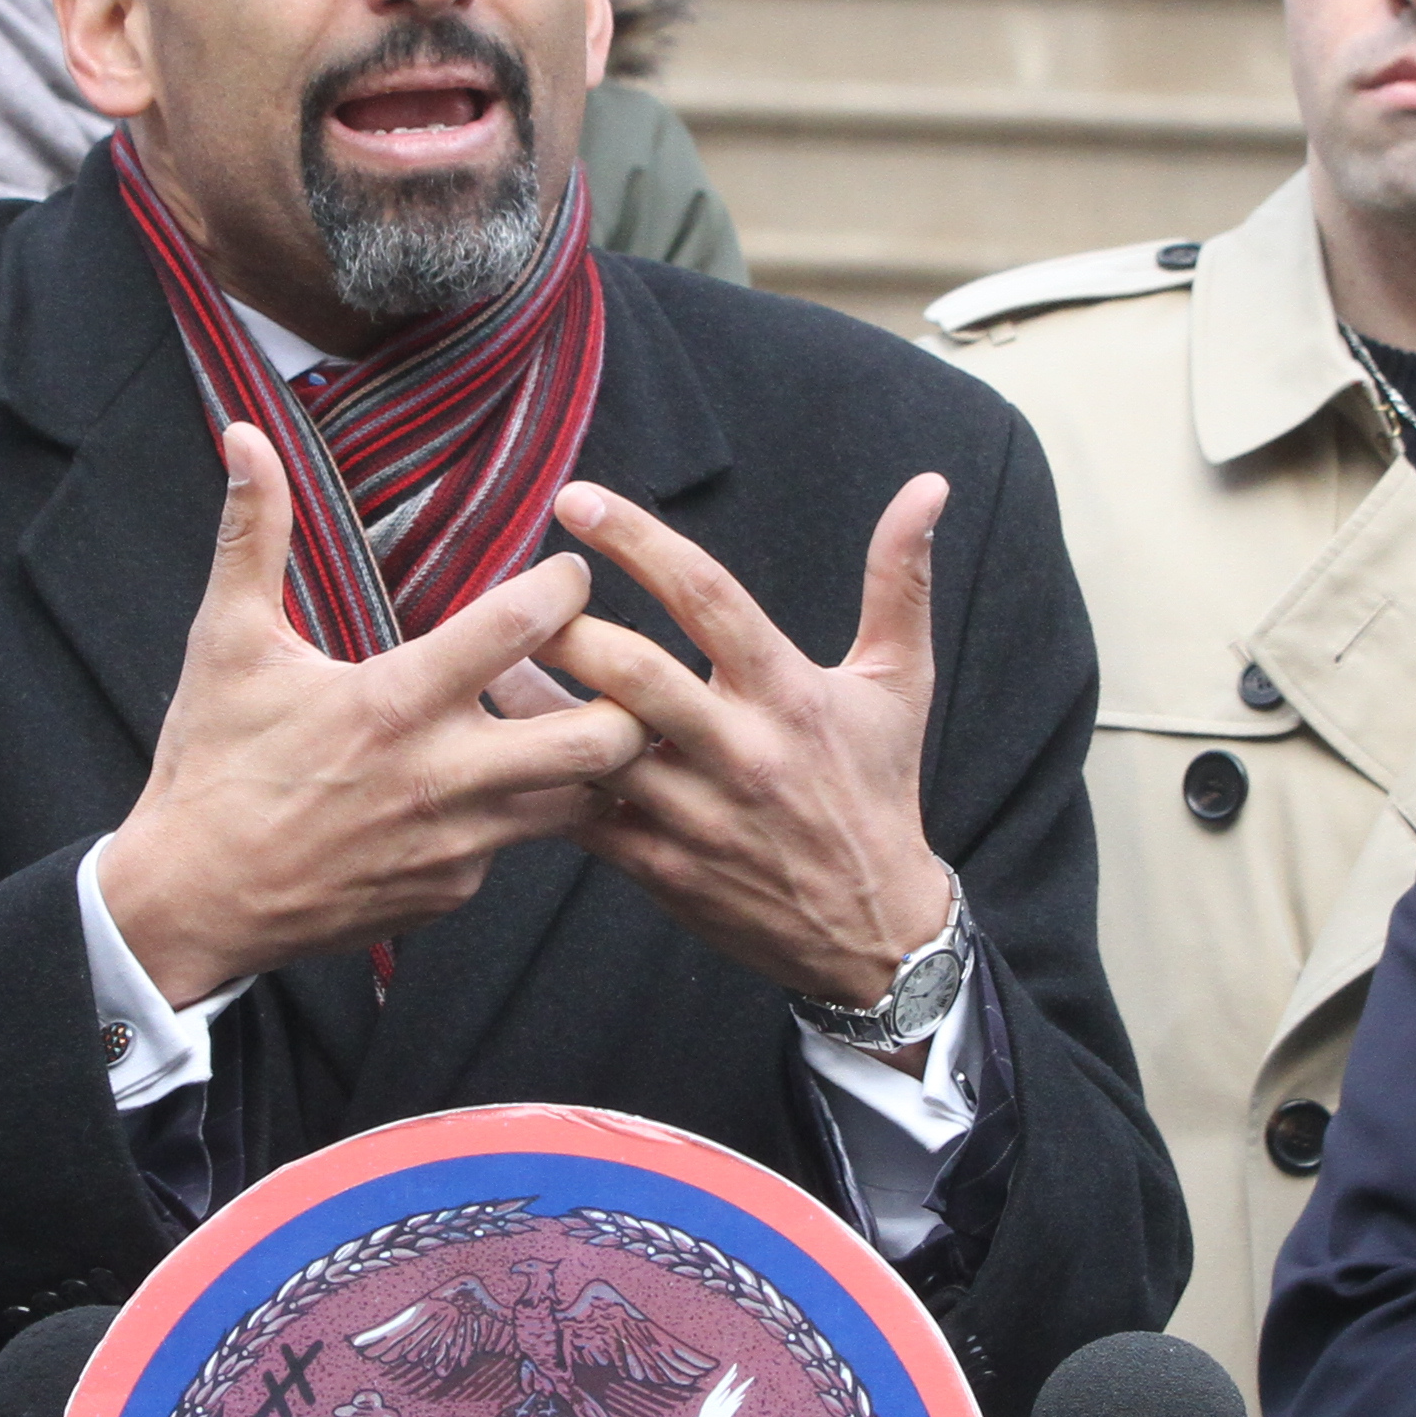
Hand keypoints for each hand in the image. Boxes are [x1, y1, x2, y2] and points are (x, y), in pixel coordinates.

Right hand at [94, 429, 646, 1005]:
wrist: (192, 902)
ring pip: (579, 801)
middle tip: (607, 661)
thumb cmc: (211, 763)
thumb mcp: (227, 642)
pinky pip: (513, 846)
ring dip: (585, 759)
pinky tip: (484, 787)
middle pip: (603, 738)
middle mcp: (444, 776)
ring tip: (565, 718)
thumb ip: (253, 534)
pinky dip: (514, 812)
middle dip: (626, 694)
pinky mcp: (453, 892)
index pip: (524, 626)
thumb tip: (245, 434)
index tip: (567, 574)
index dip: (565, 586)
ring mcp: (458, 845)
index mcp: (396, 700)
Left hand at [528, 475, 950, 1016]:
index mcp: (789, 693)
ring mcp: (695, 814)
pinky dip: (537, 778)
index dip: (638, 542)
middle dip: (566, 627)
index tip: (578, 500)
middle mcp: (740, 751)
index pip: (708, 596)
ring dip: (531, 702)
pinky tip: (501, 745)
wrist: (873, 931)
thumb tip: (929, 486)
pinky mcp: (661, 868)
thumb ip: (900, 579)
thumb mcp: (899, 681)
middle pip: (634, 674)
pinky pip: (579, 817)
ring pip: (591, 748)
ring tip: (486, 661)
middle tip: (518, 592)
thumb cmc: (879, 788)